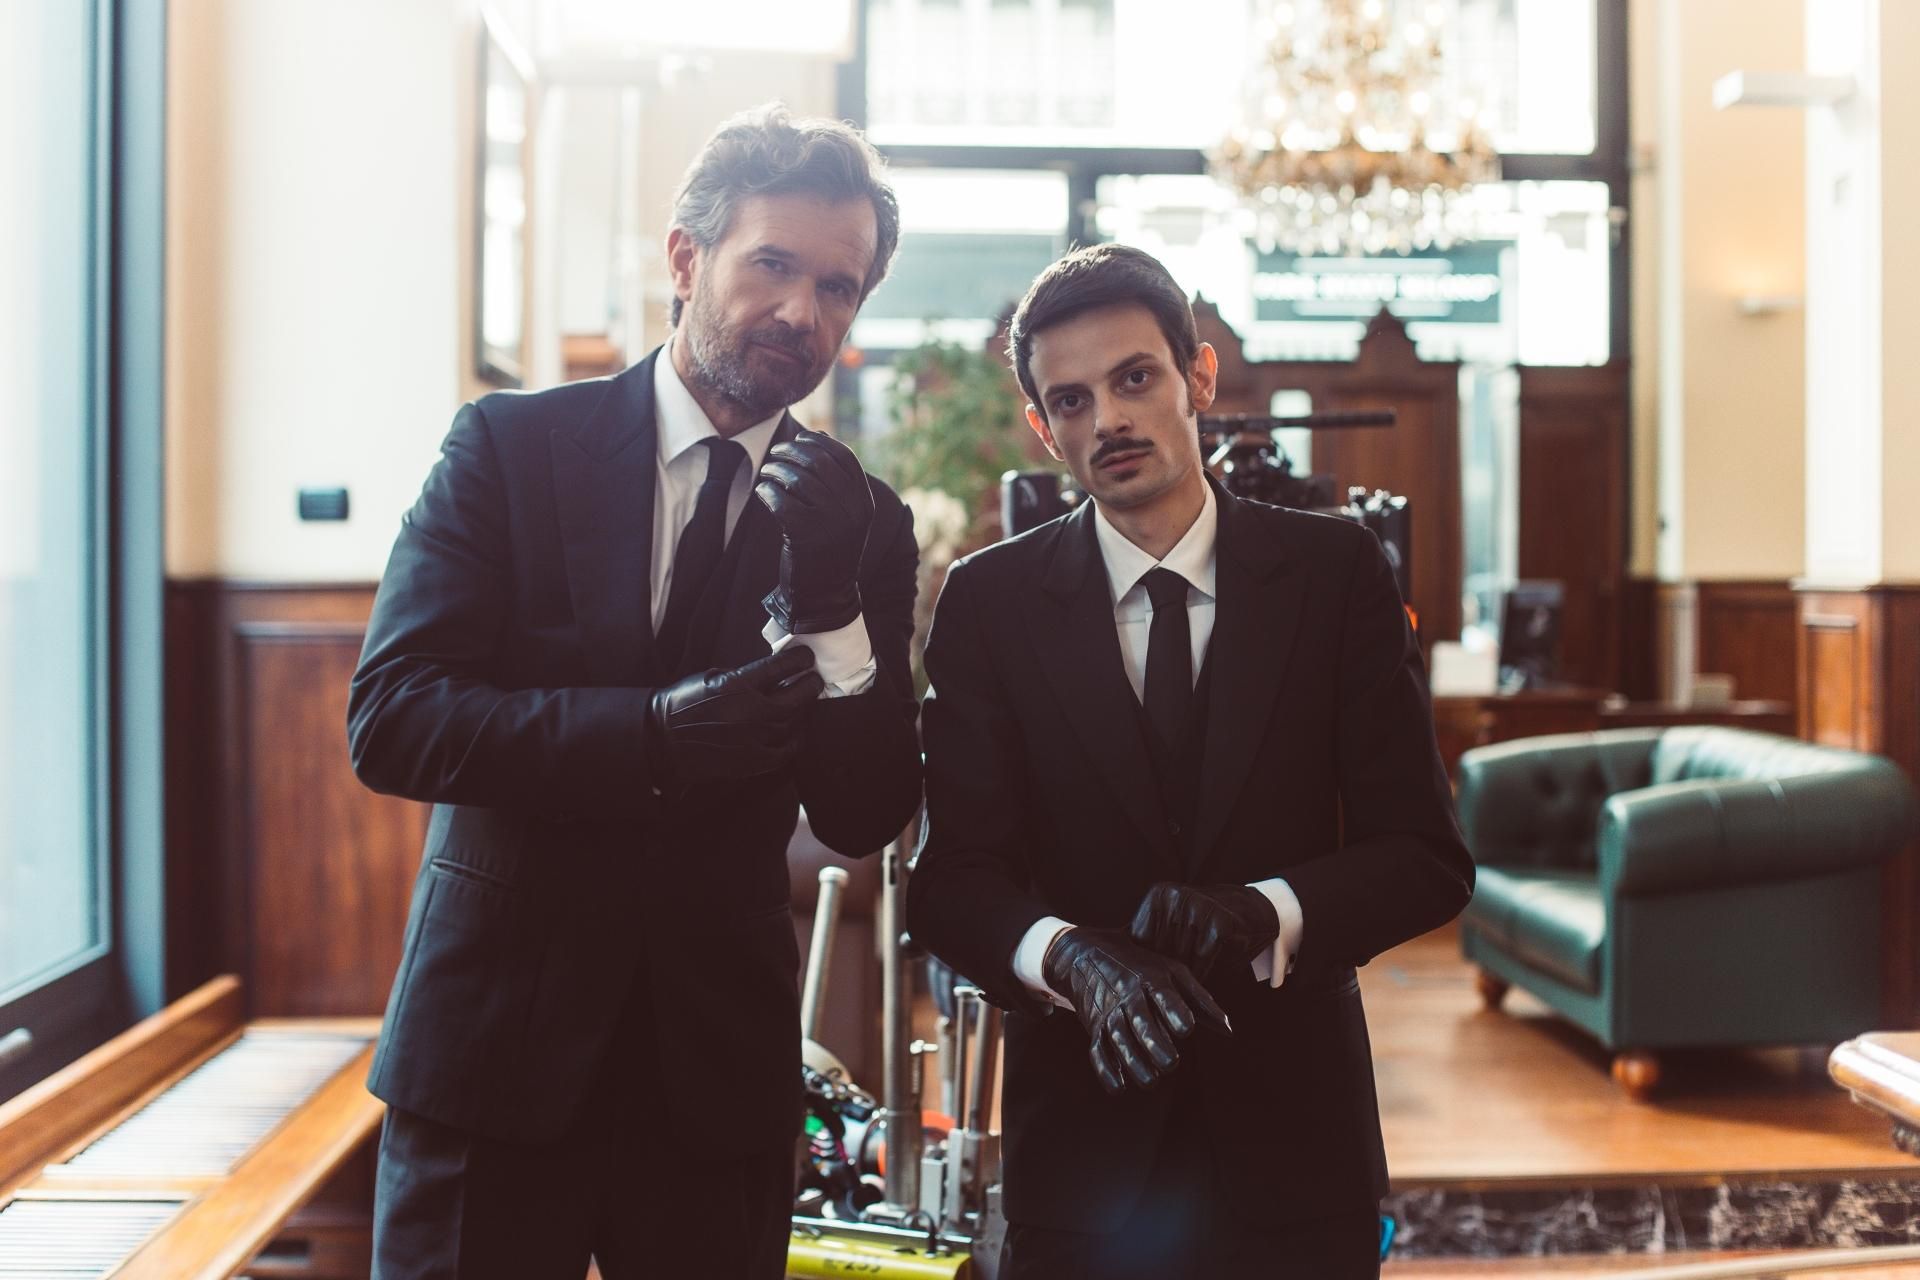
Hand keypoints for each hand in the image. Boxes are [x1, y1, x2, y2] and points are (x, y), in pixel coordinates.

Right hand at [646, 647, 823, 788]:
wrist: (664, 739)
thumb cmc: (685, 703)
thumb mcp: (713, 678)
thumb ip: (744, 677)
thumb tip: (774, 676)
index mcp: (736, 685)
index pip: (780, 667)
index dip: (799, 660)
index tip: (806, 657)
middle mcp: (749, 712)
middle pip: (796, 697)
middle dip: (809, 686)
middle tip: (813, 680)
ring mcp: (752, 738)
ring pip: (793, 723)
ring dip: (801, 711)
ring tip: (803, 704)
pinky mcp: (751, 761)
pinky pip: (785, 751)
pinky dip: (795, 740)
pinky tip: (796, 732)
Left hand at [753, 428, 874, 632]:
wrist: (827, 596)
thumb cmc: (829, 548)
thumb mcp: (843, 513)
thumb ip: (835, 479)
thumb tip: (817, 434)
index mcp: (864, 502)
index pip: (844, 457)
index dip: (819, 442)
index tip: (799, 439)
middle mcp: (852, 510)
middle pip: (818, 462)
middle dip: (792, 452)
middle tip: (776, 454)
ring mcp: (830, 523)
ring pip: (796, 479)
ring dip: (775, 470)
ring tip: (767, 473)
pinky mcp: (805, 536)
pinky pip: (780, 501)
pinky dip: (767, 491)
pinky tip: (762, 492)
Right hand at [1041, 927, 1230, 1094]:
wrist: (1087, 953)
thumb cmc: (1142, 966)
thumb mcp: (1173, 972)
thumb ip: (1201, 1001)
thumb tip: (1228, 1031)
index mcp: (1152, 979)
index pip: (1164, 995)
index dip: (1174, 1012)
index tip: (1187, 1029)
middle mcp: (1128, 995)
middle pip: (1140, 1020)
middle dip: (1153, 1042)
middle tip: (1172, 1064)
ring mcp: (1109, 1010)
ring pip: (1119, 1038)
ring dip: (1133, 1061)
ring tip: (1151, 1081)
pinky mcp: (1095, 1026)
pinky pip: (1096, 1048)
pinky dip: (1105, 1069)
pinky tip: (1119, 1088)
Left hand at [1128, 883, 1280, 977]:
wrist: (1251, 909)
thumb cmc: (1204, 926)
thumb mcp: (1174, 925)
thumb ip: (1151, 943)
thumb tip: (1124, 974)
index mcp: (1158, 896)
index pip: (1141, 942)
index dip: (1144, 966)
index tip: (1144, 984)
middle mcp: (1176, 897)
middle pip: (1160, 951)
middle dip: (1163, 974)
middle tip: (1164, 993)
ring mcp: (1199, 907)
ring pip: (1181, 958)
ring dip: (1182, 978)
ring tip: (1182, 990)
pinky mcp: (1220, 922)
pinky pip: (1203, 960)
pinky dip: (1203, 973)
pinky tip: (1202, 979)